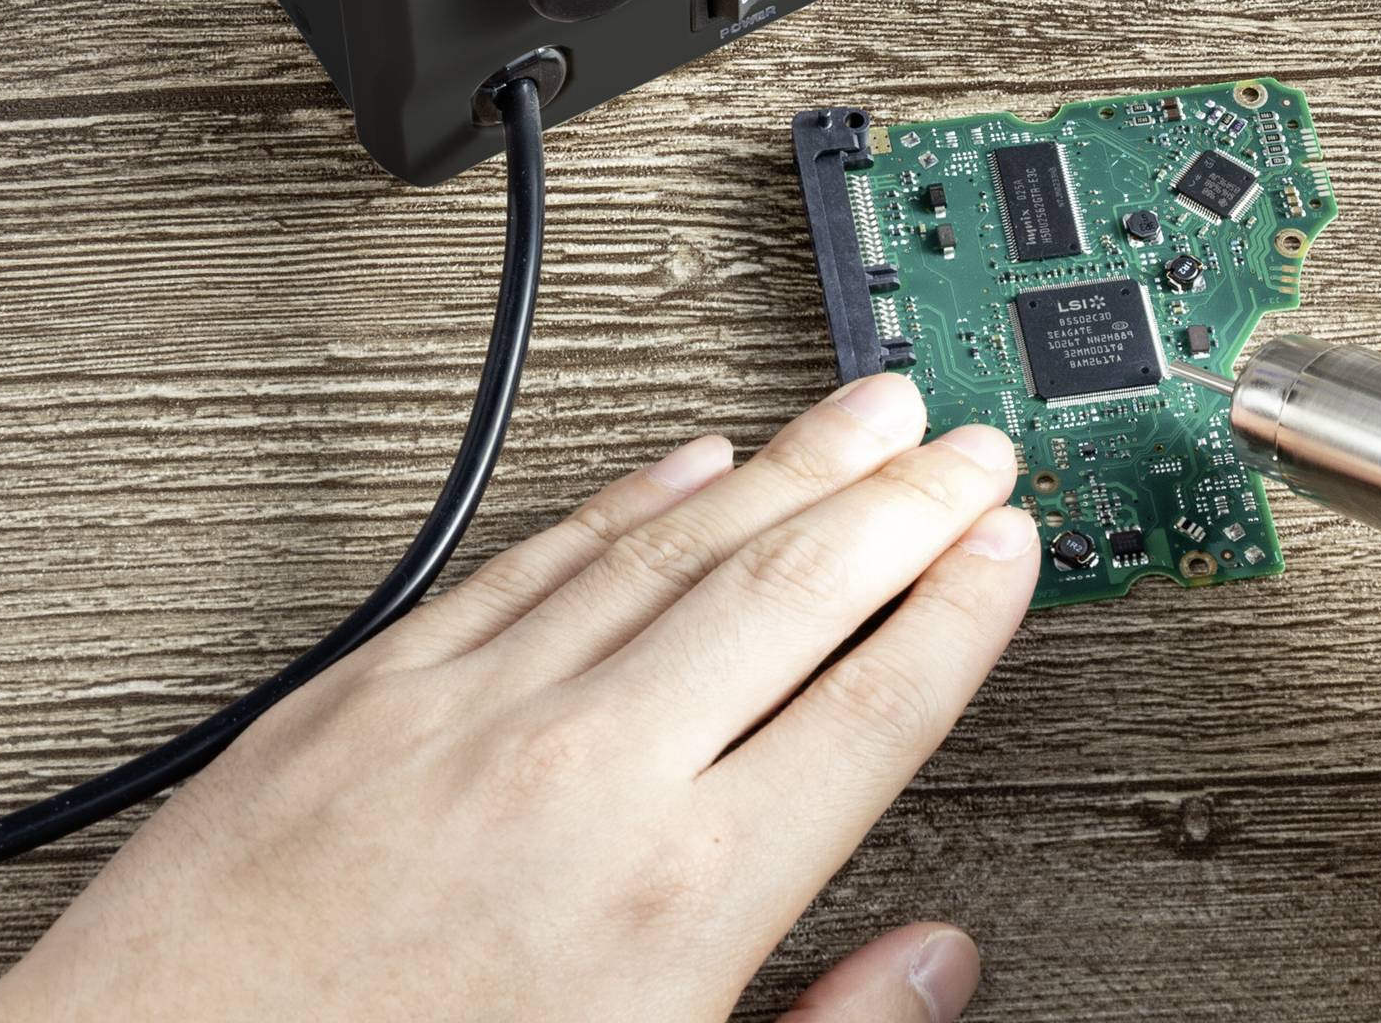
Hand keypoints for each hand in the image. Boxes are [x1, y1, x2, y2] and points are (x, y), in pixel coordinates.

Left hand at [0, 375, 1037, 1022]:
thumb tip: (932, 967)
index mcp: (683, 897)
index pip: (875, 703)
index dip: (961, 606)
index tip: (1007, 545)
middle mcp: (591, 774)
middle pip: (794, 589)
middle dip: (904, 501)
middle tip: (967, 444)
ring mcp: (476, 710)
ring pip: (674, 545)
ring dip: (788, 466)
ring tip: (863, 414)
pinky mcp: (373, 686)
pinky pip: (530, 558)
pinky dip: (623, 497)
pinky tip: (686, 460)